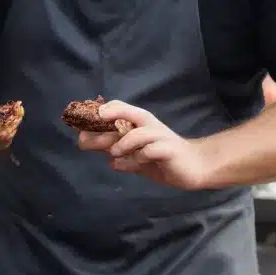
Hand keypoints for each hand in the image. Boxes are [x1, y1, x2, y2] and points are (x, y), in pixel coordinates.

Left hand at [77, 100, 214, 190]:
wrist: (193, 167)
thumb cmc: (160, 157)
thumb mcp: (131, 152)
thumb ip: (111, 147)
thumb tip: (84, 142)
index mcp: (138, 122)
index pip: (118, 107)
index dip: (100, 110)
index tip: (82, 120)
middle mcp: (148, 124)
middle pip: (127, 113)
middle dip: (103, 128)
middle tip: (85, 142)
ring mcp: (160, 136)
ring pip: (137, 134)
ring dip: (122, 145)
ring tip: (114, 155)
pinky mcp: (169, 150)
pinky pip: (151, 151)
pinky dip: (138, 158)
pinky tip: (134, 165)